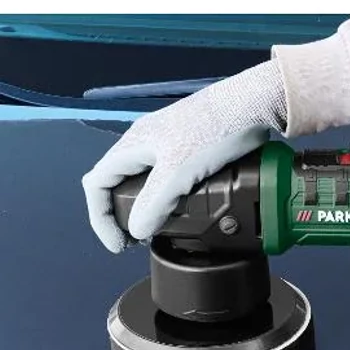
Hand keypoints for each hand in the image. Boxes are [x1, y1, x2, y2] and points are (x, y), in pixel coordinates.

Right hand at [81, 60, 287, 250]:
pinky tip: (179, 207)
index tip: (119, 244)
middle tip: (135, 240)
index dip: (101, 218)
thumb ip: (154, 204)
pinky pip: (163, 175)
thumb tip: (137, 231)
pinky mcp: (187, 145)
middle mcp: (143, 141)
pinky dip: (163, 197)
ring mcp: (165, 142)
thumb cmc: (215, 129)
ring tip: (155, 228)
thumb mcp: (178, 172)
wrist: (253, 105)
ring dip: (142, 206)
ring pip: (140, 179)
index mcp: (133, 144)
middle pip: (115, 182)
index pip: (96, 184)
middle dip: (119, 214)